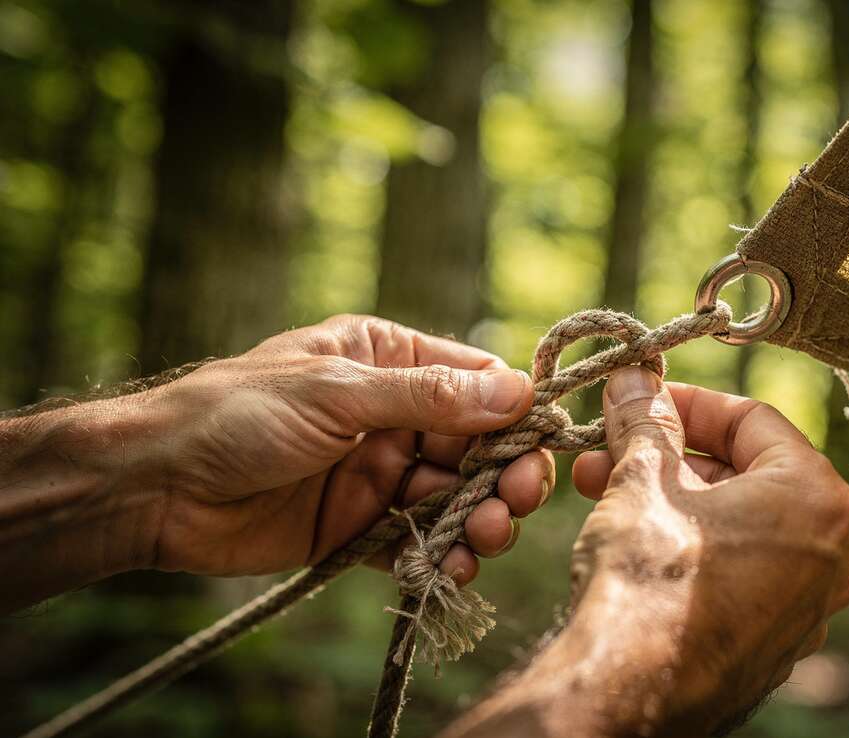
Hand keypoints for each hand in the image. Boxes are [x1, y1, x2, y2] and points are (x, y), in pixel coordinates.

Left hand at [143, 315, 553, 577]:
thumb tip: (518, 393)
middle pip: (476, 446)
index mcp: (387, 359)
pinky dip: (442, 556)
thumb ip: (427, 397)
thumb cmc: (237, 413)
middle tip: (515, 501)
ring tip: (487, 538)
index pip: (475, 383)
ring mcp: (377, 473)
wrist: (154, 487)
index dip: (513, 413)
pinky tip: (454, 567)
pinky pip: (418, 542)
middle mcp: (392, 415)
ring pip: (455, 498)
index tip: (539, 442)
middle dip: (503, 474)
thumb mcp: (337, 391)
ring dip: (480, 519)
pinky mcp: (359, 528)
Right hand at [443, 368, 848, 737]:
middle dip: (671, 456)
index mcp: (820, 500)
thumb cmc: (648, 580)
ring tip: (606, 492)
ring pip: (740, 525)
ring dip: (674, 500)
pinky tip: (637, 545)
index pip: (753, 419)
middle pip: (748, 473)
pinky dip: (693, 549)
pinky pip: (739, 574)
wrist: (628, 698)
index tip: (639, 398)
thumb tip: (635, 378)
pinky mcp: (774, 646)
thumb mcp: (642, 480)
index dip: (687, 402)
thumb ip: (646, 420)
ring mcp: (807, 609)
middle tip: (610, 449)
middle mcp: (832, 555)